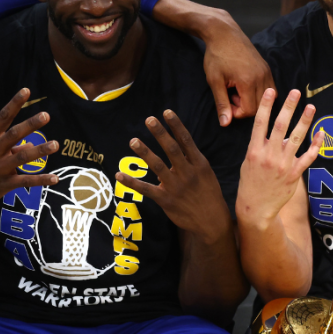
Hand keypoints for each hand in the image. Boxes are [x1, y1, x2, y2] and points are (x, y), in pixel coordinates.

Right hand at [0, 88, 58, 211]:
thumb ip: (9, 145)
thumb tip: (30, 145)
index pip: (3, 117)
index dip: (14, 103)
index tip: (26, 90)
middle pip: (13, 135)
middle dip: (30, 125)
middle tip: (46, 115)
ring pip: (21, 158)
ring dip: (39, 150)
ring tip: (55, 145)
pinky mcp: (3, 184)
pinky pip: (25, 181)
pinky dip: (41, 179)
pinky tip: (54, 178)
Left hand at [117, 110, 230, 243]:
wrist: (212, 221)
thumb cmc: (210, 195)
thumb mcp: (207, 175)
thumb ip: (192, 161)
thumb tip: (177, 149)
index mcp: (199, 164)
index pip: (186, 140)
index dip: (176, 125)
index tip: (166, 112)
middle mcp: (187, 172)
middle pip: (171, 149)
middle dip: (160, 133)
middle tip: (149, 119)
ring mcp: (176, 186)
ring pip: (157, 166)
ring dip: (144, 152)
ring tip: (133, 141)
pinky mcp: (166, 200)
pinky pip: (146, 189)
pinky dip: (131, 182)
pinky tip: (119, 174)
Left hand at [200, 15, 274, 125]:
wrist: (224, 33)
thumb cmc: (216, 56)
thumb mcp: (214, 81)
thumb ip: (222, 103)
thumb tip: (225, 123)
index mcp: (248, 81)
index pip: (250, 110)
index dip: (237, 113)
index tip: (227, 104)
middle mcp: (262, 77)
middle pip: (260, 106)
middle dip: (245, 107)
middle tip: (231, 96)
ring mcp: (267, 72)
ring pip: (267, 99)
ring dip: (253, 100)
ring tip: (237, 91)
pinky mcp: (267, 69)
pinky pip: (270, 89)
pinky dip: (259, 93)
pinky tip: (245, 86)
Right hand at [236, 89, 321, 226]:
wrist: (256, 207)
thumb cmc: (251, 182)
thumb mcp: (249, 162)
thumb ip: (261, 146)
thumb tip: (277, 133)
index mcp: (254, 150)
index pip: (260, 123)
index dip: (266, 105)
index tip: (271, 90)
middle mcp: (269, 155)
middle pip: (280, 126)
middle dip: (288, 107)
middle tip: (295, 92)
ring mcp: (283, 165)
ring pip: (296, 138)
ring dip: (304, 121)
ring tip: (311, 107)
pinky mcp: (294, 175)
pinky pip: (308, 157)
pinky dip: (316, 145)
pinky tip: (320, 133)